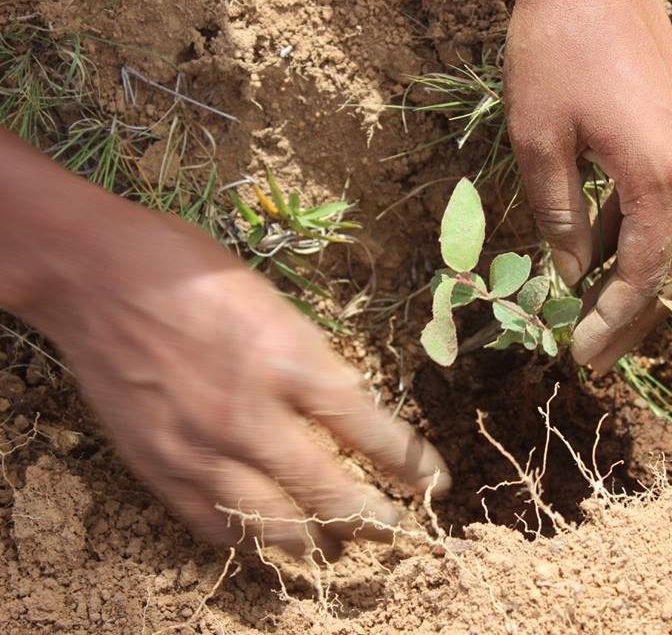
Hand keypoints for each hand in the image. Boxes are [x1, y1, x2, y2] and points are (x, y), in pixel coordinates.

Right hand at [1, 132, 448, 559]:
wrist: (97, 273)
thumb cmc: (190, 269)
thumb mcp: (275, 303)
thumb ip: (309, 361)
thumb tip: (345, 407)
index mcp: (291, 360)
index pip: (370, 430)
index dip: (409, 464)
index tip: (433, 482)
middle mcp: (253, 414)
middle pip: (331, 491)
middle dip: (373, 519)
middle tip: (394, 530)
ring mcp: (204, 447)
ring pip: (275, 523)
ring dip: (313, 539)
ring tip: (331, 544)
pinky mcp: (161, 465)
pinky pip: (214, 523)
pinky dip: (245, 535)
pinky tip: (260, 532)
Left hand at [504, 0, 671, 372]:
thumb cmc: (556, 49)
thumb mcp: (538, 138)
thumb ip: (559, 214)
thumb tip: (570, 275)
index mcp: (659, 172)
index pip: (645, 271)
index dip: (614, 319)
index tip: (581, 353)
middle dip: (636, 318)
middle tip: (598, 358)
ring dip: (643, 285)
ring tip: (601, 322)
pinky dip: (644, 242)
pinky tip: (604, 261)